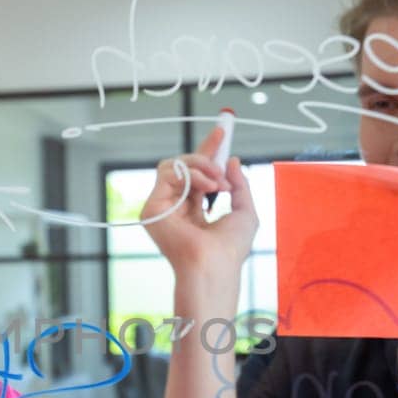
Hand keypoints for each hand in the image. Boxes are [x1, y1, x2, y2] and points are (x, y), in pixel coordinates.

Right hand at [140, 124, 258, 280]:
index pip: (197, 175)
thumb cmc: (231, 249)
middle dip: (204, 153)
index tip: (222, 134)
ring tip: (218, 182)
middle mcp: (175, 208)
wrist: (216, 264)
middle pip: (182, 166)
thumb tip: (232, 160)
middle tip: (222, 152)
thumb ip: (239, 185)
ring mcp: (162, 208)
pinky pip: (168, 174)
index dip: (208, 153)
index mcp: (193, 211)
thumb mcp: (245, 211)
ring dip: (200, 166)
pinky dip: (191, 175)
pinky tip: (208, 187)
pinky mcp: (152, 208)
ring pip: (174, 166)